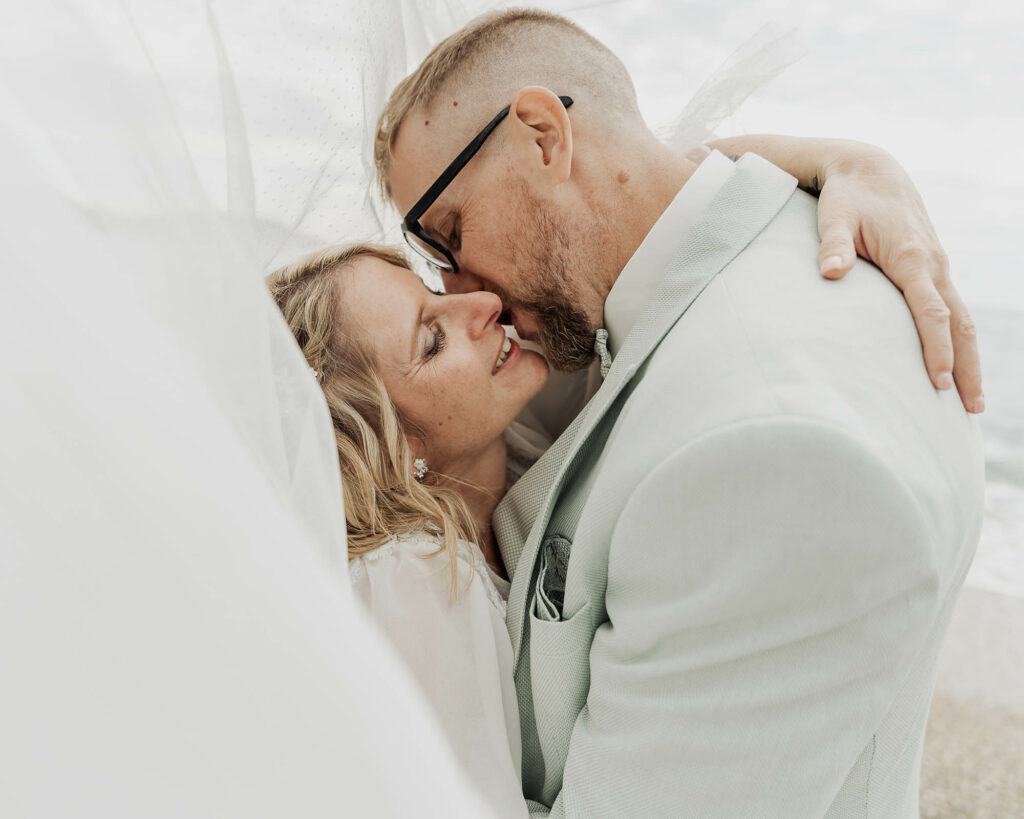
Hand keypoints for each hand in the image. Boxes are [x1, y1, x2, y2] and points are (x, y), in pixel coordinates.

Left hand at [814, 144, 983, 412]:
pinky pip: (952, 310)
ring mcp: (937, 266)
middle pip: (960, 323)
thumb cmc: (846, 197)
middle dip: (967, 367)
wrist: (868, 169)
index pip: (931, 312)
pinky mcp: (932, 269)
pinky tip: (955, 366)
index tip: (937, 383)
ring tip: (971, 402)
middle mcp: (933, 264)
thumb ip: (833, 246)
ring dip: (969, 359)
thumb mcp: (834, 216)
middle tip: (971, 409)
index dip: (936, 348)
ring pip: (963, 319)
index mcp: (912, 257)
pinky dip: (959, 340)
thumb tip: (829, 272)